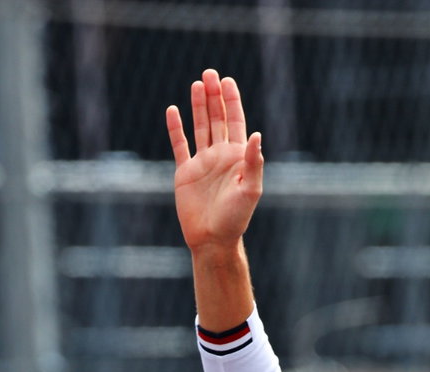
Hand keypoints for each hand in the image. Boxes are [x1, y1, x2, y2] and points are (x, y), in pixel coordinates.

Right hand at [166, 69, 263, 253]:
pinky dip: (176, 129)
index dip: (232, 101)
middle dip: (214, 96)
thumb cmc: (235, 218)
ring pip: (200, 127)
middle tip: (210, 73)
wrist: (212, 239)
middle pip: (217, 119)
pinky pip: (180, 145)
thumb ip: (253, 162)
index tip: (227, 81)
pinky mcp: (185, 172)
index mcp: (238, 157)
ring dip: (198, 106)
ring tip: (197, 84)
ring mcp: (202, 162)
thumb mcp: (250, 190)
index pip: (236, 122)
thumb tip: (256, 135)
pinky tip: (173, 111)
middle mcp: (220, 155)